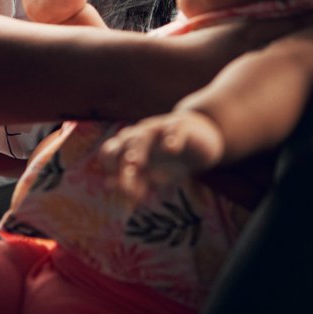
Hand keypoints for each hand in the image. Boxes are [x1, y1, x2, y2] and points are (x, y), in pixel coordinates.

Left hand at [100, 110, 224, 201]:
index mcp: (132, 148)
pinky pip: (175, 127)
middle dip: (122, 162)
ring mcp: (162, 128)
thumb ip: (133, 181)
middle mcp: (143, 135)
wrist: (203, 140)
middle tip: (125, 183)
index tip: (118, 187)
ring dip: (139, 148)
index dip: (110, 167)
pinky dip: (172, 137)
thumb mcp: (153, 174)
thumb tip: (109, 185)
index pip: (110, 152)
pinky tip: (171, 149)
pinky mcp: (183, 125)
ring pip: (145, 133)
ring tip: (138, 164)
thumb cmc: (173, 160)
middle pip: (125, 143)